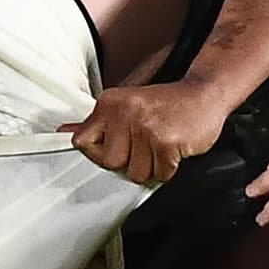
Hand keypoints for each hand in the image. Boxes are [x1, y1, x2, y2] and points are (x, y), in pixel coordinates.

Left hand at [66, 80, 230, 185]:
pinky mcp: (166, 143)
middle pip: (111, 163)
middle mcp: (125, 112)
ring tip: (162, 145)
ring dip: (152, 166)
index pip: (83, 142)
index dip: (99, 153)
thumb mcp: (127, 105)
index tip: (117, 147)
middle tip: (146, 144)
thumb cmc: (166, 104)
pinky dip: (169, 168)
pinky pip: (160, 174)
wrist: (205, 93)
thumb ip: (97, 123)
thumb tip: (64, 132)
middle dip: (130, 161)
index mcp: (110, 103)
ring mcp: (145, 127)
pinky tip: (174, 149)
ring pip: (136, 173)